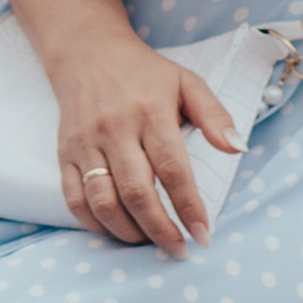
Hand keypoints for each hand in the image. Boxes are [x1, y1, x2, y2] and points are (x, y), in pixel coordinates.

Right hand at [49, 27, 238, 254]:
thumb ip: (214, 115)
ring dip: (128, 231)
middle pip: (136, 192)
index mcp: (149, 112)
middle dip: (161, 230)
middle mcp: (115, 129)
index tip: (204, 235)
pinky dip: (94, 224)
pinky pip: (74, 199)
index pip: (172, 169)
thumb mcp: (186, 82)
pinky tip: (116, 231)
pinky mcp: (64, 153)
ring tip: (150, 242)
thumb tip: (237, 148)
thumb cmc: (143, 73)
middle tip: (179, 250)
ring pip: (103, 201)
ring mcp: (85, 143)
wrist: (86, 52)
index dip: (189, 207)